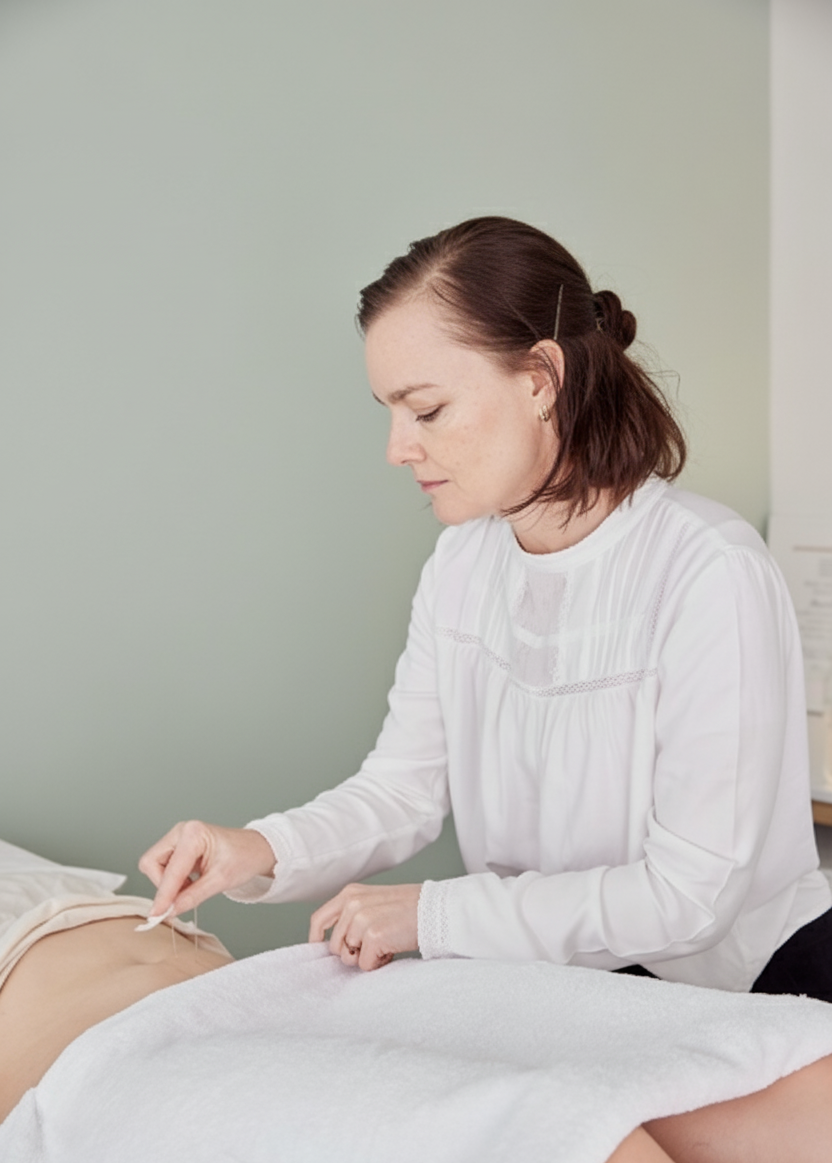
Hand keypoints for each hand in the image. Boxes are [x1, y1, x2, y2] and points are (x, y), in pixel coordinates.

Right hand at [139, 820, 275, 917]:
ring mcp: (178, 837)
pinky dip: (173, 880)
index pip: (170, 870)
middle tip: (182, 897)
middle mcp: (182, 831)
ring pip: (154, 865)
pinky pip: (163, 866)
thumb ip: (193, 896)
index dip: (164, 894)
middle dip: (163, 884)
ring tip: (193, 886)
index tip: (157, 914)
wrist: (256, 849)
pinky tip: (191, 882)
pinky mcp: (178, 846)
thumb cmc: (244, 857)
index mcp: (193, 833)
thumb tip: (171, 911)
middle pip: (152, 863)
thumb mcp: (221, 881)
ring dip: (168, 883)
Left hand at [309, 883, 420, 970]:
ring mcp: (362, 919)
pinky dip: (380, 963)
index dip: (318, 939)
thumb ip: (353, 915)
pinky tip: (393, 949)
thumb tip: (336, 945)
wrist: (436, 909)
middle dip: (352, 952)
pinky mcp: (373, 936)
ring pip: (349, 958)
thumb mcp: (375, 902)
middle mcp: (352, 903)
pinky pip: (366, 964)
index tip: (323, 951)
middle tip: (377, 942)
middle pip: (334, 946)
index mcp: (350, 893)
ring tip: (387, 942)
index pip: (319, 919)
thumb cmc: (409, 908)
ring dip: (367, 957)